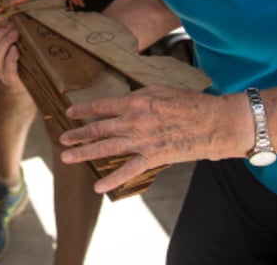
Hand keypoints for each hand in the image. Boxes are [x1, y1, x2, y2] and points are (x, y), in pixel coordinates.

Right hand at [0, 21, 25, 91]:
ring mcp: (1, 73)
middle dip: (1, 33)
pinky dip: (11, 57)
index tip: (5, 18)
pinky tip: (16, 49)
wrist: (25, 86)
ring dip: (5, 42)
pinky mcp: (12, 80)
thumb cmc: (16, 63)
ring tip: (15, 33)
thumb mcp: (6, 49)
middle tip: (13, 24)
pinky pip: (8, 69)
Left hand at [59, 85, 240, 193]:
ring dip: (84, 153)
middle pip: (99, 129)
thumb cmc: (189, 103)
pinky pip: (128, 170)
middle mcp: (133, 121)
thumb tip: (123, 102)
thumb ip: (138, 96)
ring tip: (67, 158)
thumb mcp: (160, 90)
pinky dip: (112, 179)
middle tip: (62, 139)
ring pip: (106, 148)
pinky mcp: (153, 157)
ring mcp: (142, 141)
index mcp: (135, 101)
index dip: (83, 110)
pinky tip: (98, 186)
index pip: (101, 106)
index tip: (69, 113)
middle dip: (78, 134)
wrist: (213, 122)